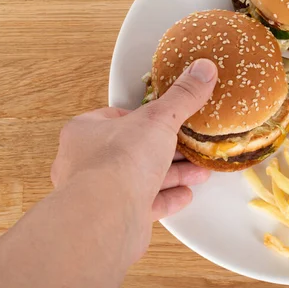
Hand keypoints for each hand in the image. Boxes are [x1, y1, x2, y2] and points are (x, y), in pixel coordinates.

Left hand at [51, 58, 217, 220]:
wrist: (107, 216)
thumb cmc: (119, 161)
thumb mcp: (159, 118)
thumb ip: (182, 96)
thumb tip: (203, 70)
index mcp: (86, 131)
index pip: (116, 117)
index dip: (144, 118)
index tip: (167, 118)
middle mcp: (86, 162)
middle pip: (133, 150)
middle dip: (166, 150)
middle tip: (189, 147)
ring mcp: (99, 192)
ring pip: (140, 178)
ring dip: (172, 175)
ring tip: (198, 171)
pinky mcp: (114, 218)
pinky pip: (144, 204)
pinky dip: (166, 198)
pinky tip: (185, 195)